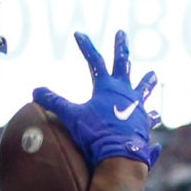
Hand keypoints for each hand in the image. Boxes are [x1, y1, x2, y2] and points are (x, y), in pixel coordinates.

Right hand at [33, 30, 160, 169]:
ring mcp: (138, 108)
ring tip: (153, 75)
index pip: (94, 60)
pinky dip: (151, 120)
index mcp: (107, 87)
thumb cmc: (96, 134)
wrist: (120, 155)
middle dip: (121, 48)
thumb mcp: (71, 117)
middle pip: (123, 65)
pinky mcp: (144, 126)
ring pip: (144, 90)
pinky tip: (155, 119)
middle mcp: (125, 93)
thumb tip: (36, 91)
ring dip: (147, 82)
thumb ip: (54, 102)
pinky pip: (149, 121)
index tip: (78, 34)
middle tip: (121, 34)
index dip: (86, 46)